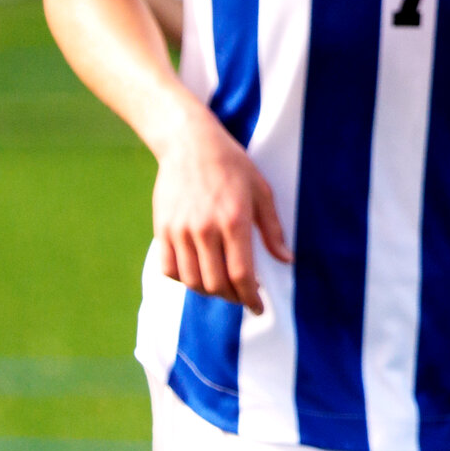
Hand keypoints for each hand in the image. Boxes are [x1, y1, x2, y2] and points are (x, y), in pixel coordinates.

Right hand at [152, 110, 290, 313]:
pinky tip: (197, 274)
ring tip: (222, 287)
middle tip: (242, 297)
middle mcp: (205, 230)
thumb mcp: (261, 192)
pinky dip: (184, 279)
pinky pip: (169, 268)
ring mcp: (180, 231)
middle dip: (233, 298)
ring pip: (192, 280)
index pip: (241, 274)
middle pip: (216, 284)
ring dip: (209, 292)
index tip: (258, 307)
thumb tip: (286, 259)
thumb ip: (273, 229)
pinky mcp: (163, 230)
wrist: (190, 144)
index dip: (251, 297)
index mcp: (234, 221)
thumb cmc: (232, 165)